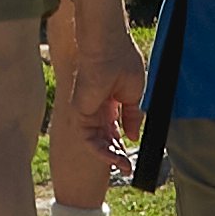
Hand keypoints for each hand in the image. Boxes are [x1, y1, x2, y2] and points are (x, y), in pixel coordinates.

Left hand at [55, 7, 143, 161]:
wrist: (108, 48)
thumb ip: (133, 116)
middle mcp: (96, 106)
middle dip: (116, 154)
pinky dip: (100, 150)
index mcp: (110, 99)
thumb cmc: (122, 62)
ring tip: (123, 166)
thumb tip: (133, 135)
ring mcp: (87, 110)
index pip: (114, 127)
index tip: (132, 151)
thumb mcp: (134, 94)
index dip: (122, 141)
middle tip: (127, 167)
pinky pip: (88, 138)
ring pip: (96, 141)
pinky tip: (113, 158)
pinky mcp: (80, 113)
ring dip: (109, 156)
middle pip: (105, 137)